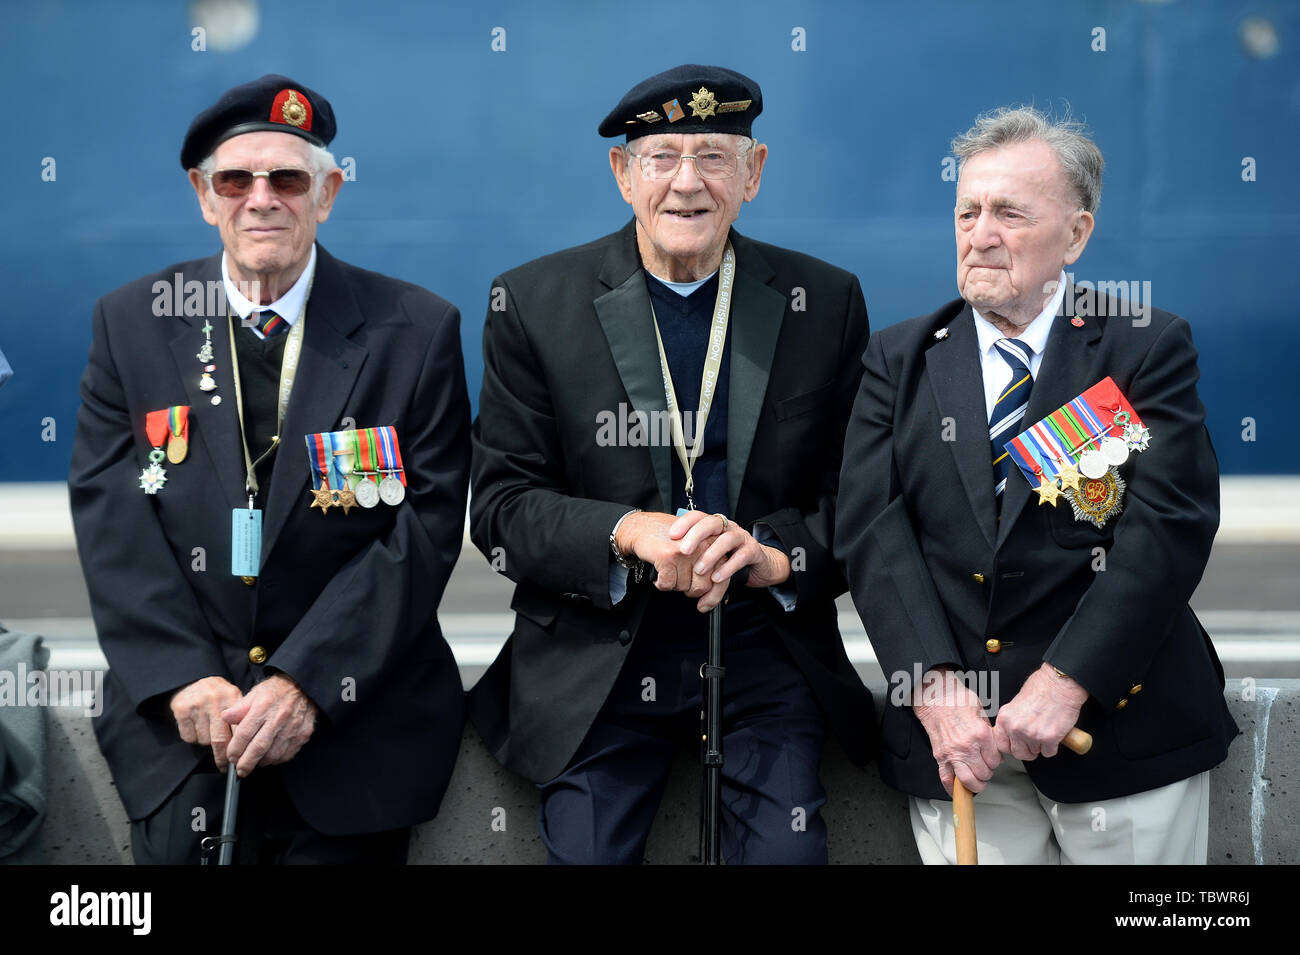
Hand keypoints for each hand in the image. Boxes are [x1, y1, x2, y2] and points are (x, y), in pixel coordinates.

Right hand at [170, 676, 242, 769]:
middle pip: (220, 739)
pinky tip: (196, 727)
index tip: (240, 760)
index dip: (240, 747)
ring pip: (205, 740)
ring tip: (207, 730)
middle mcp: (215, 699)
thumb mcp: (231, 697)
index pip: (239, 728)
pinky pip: (189, 737)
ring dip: (206, 742)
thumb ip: (240, 716)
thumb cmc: (215, 694)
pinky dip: (193, 738)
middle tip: (224, 766)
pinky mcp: (182, 711)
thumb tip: (247, 745)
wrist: (189, 680)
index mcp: (231, 695)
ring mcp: (197, 705)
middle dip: (223, 756)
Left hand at [221, 674, 317, 776]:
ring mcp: (293, 728)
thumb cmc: (277, 691)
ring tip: (254, 761)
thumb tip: (224, 717)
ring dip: (261, 762)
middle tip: (240, 770)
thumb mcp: (255, 693)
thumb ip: (239, 708)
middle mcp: (279, 718)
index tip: (231, 757)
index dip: (235, 748)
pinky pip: (287, 754)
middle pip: (259, 747)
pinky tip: (269, 756)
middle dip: (246, 763)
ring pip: (274, 754)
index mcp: (264, 706)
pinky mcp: (303, 735)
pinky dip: (276, 759)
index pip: (245, 733)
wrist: (304, 687)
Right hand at [615, 511, 719, 601]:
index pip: (722, 578)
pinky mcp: (668, 556)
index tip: (704, 605)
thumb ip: (709, 569)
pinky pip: (667, 584)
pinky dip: (660, 583)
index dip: (713, 597)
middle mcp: (703, 545)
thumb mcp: (696, 550)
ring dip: (673, 584)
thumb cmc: (669, 540)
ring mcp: (686, 550)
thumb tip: (715, 601)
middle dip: (690, 590)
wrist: (643, 527)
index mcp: (714, 544)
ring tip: (669, 569)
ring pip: (683, 587)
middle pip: (702, 586)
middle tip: (680, 580)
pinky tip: (659, 572)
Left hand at [671, 510, 791, 612]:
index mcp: (715, 525)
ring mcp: (742, 538)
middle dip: (696, 535)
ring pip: (726, 540)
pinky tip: (716, 578)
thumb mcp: (709, 553)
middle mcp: (728, 527)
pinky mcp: (754, 551)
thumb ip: (693, 554)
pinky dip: (728, 567)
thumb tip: (666, 563)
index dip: (684, 523)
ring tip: (698, 570)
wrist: (761, 565)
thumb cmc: (730, 558)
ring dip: (711, 555)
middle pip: (711, 523)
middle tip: (683, 550)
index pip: (698, 516)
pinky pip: (741, 556)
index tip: (671, 535)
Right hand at [912, 668, 1001, 795]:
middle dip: (987, 772)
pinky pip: (946, 778)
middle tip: (986, 768)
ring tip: (977, 781)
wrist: (934, 697)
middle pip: (984, 773)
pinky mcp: (940, 756)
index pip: (996, 760)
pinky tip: (957, 791)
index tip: (994, 758)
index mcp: (981, 734)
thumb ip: (989, 731)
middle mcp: (967, 746)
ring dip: (975, 784)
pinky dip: (952, 789)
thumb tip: (995, 746)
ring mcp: (952, 753)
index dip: (997, 761)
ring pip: (968, 780)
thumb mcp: (981, 710)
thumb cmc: (956, 699)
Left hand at [992, 663, 1088, 760]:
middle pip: (1018, 753)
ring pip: (1035, 752)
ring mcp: (1032, 734)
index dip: (1011, 747)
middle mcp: (1015, 728)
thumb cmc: (1041, 687)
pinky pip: (1049, 752)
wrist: (1060, 684)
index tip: (1018, 746)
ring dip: (1041, 746)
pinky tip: (1054, 734)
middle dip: (1027, 751)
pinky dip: (1053, 747)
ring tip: (1045, 731)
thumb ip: (1013, 719)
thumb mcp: (1016, 702)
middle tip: (1034, 743)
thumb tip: (1013, 733)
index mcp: (1005, 718)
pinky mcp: (1049, 738)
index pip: (1001, 744)